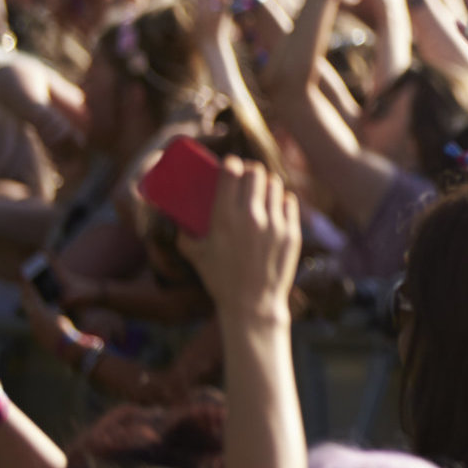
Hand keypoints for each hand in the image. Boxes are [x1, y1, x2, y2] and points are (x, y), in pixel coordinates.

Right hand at [179, 159, 301, 324]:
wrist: (253, 303)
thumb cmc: (220, 279)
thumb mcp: (195, 254)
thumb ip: (184, 233)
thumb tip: (175, 215)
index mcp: (224, 218)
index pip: (232, 172)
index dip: (231, 164)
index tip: (230, 165)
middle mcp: (252, 217)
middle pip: (256, 173)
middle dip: (250, 170)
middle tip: (246, 175)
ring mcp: (275, 224)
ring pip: (275, 184)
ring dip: (266, 183)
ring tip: (261, 188)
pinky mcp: (292, 232)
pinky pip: (290, 202)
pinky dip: (282, 200)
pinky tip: (276, 204)